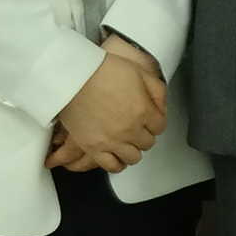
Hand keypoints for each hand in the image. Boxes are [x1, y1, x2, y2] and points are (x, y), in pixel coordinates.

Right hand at [51, 40, 167, 174]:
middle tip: (136, 127)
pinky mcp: (93, 148)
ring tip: (126, 141)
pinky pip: (112, 166)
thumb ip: (157, 90)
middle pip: (148, 142)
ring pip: (133, 157)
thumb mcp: (139, 71)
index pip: (160, 126)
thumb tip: (162, 108)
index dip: (155, 121)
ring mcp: (112, 141)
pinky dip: (117, 163)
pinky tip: (116, 155)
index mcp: (143, 110)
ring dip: (132, 149)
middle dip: (144, 134)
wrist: (73, 76)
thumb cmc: (101, 69)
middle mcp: (130, 129)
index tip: (149, 118)